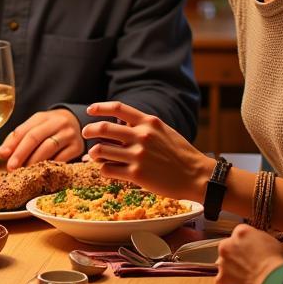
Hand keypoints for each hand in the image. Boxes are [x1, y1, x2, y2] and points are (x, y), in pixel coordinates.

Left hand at [0, 109, 81, 169]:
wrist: (76, 123)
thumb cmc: (49, 128)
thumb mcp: (34, 127)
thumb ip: (17, 139)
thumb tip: (2, 153)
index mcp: (42, 117)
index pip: (24, 130)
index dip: (12, 143)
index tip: (3, 155)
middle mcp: (57, 123)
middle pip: (35, 138)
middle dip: (21, 154)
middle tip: (11, 167)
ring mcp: (69, 134)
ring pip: (48, 149)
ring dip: (33, 162)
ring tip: (23, 171)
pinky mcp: (78, 147)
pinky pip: (62, 159)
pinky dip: (49, 166)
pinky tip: (40, 172)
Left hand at [82, 101, 210, 198]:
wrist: (197, 175)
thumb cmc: (180, 154)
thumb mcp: (163, 131)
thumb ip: (143, 126)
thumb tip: (119, 125)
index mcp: (149, 122)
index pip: (117, 108)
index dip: (99, 107)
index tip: (90, 110)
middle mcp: (142, 136)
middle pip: (103, 128)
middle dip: (89, 130)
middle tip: (85, 133)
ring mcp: (138, 155)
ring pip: (101, 150)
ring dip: (93, 152)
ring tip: (94, 155)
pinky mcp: (136, 174)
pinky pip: (108, 170)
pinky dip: (103, 169)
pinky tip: (107, 170)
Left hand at [215, 224, 282, 283]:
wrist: (274, 281)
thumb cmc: (279, 262)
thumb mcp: (272, 242)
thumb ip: (258, 240)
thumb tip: (257, 245)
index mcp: (241, 232)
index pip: (239, 235)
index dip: (247, 245)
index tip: (253, 253)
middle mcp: (227, 244)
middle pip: (228, 248)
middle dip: (236, 256)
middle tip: (250, 266)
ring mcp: (222, 262)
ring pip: (224, 265)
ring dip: (232, 271)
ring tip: (248, 279)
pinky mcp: (221, 279)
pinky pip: (223, 282)